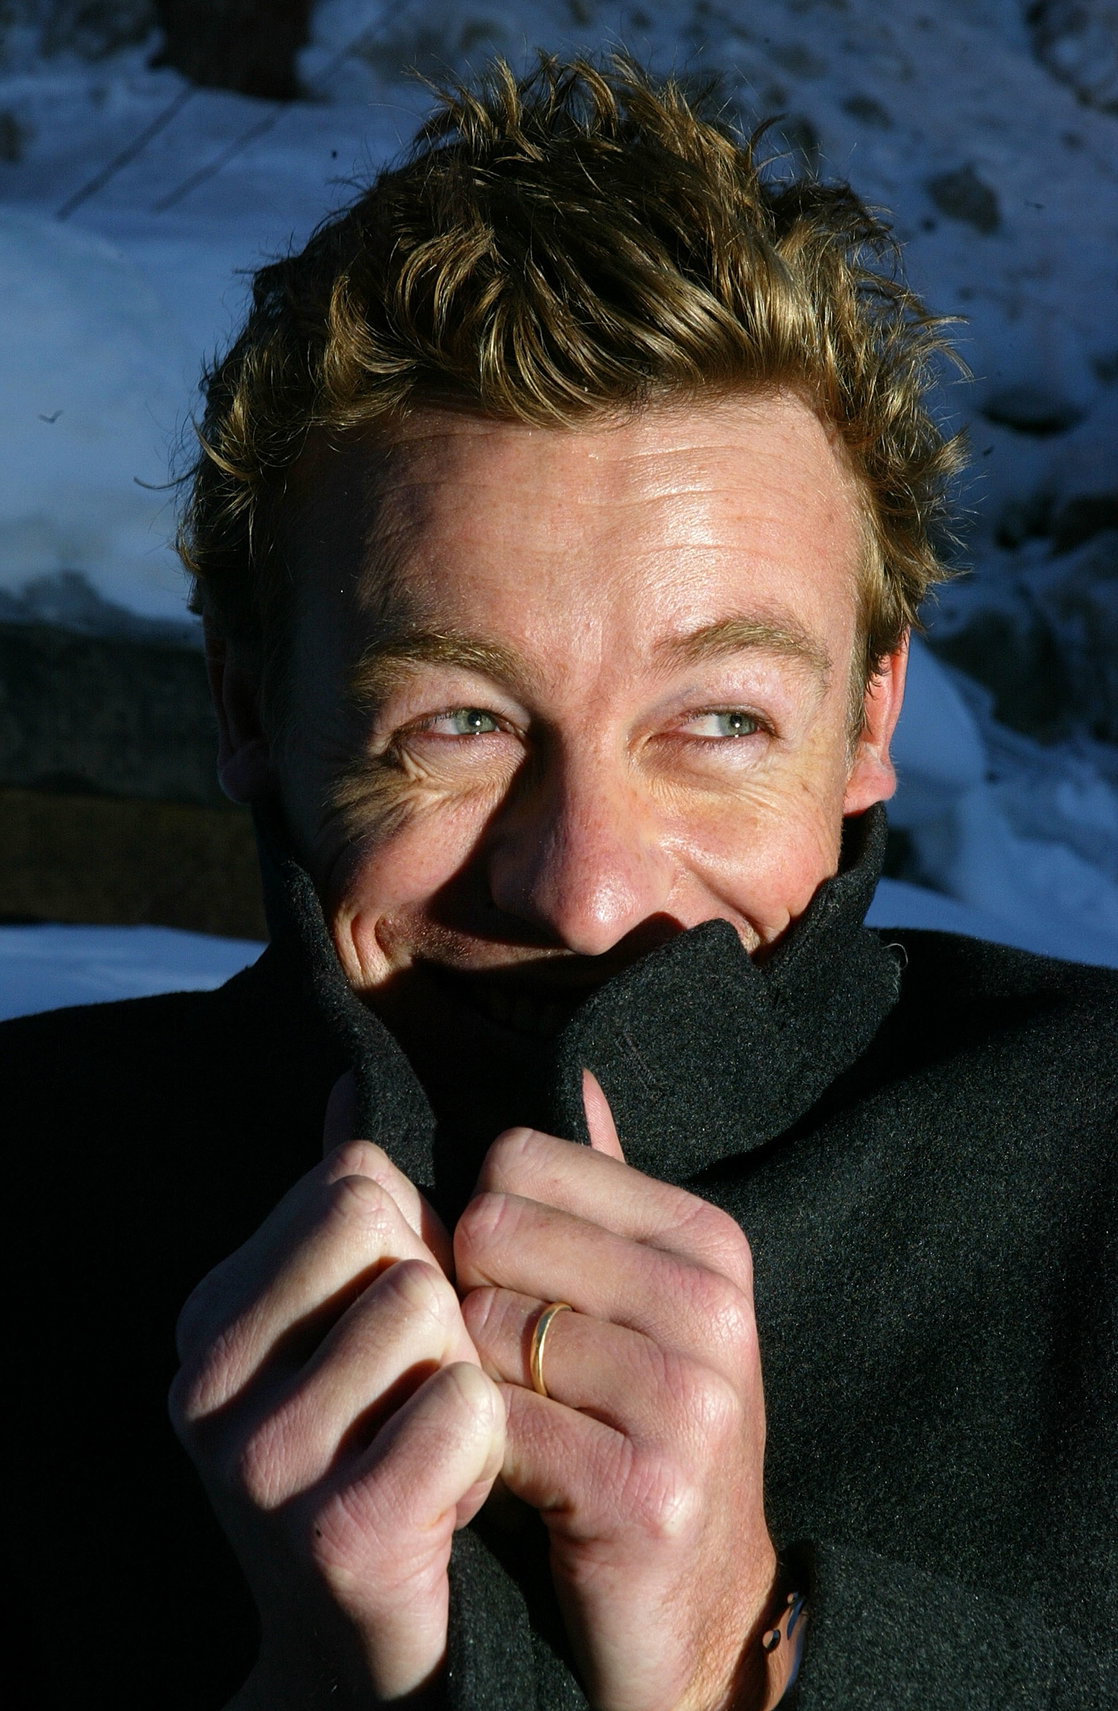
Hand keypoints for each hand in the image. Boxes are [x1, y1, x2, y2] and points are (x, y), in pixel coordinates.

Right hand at [169, 1080, 505, 1706]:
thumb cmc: (385, 1462)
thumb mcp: (353, 1330)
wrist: (378, 1659)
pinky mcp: (337, 1535)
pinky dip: (485, 1448)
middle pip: (392, 1233)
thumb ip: (353, 1211)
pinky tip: (452, 1499)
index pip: (352, 1181)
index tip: (402, 1329)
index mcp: (211, 1315)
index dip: (415, 1241)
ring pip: (434, 1315)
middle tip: (425, 1391)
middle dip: (442, 1305)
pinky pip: (465, 1410)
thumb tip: (352, 1085)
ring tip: (437, 1447)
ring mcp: (259, 1463)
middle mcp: (207, 1382)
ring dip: (469, 1380)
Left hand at [454, 1073, 786, 1710]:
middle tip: (492, 1364)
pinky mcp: (645, 1488)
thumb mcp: (643, 1303)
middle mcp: (711, 1305)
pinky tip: (497, 1475)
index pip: (518, 1158)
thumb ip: (601, 1191)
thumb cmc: (645, 1436)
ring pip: (482, 1326)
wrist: (698, 1616)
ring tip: (500, 1419)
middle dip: (465, 1298)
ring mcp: (688, 1398)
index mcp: (706, 1239)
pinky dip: (467, 1448)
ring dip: (463, 1380)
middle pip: (491, 1228)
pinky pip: (488, 1422)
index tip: (501, 1288)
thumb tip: (573, 1070)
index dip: (479, 1224)